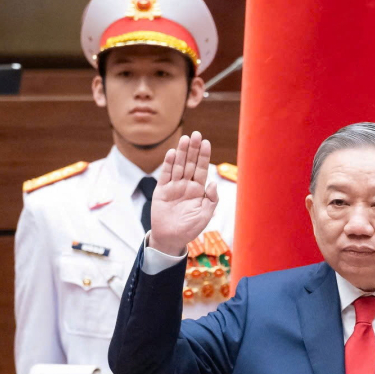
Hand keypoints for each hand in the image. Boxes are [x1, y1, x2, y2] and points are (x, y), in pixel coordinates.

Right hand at [149, 131, 218, 255]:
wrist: (170, 239)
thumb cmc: (189, 229)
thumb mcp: (204, 215)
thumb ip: (211, 199)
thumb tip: (213, 182)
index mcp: (198, 190)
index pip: (202, 169)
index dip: (204, 156)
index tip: (206, 142)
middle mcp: (186, 185)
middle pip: (190, 163)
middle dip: (193, 149)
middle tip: (196, 134)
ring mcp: (174, 186)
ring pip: (179, 166)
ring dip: (182, 153)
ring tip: (185, 139)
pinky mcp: (161, 191)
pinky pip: (166, 175)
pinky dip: (169, 164)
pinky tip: (172, 153)